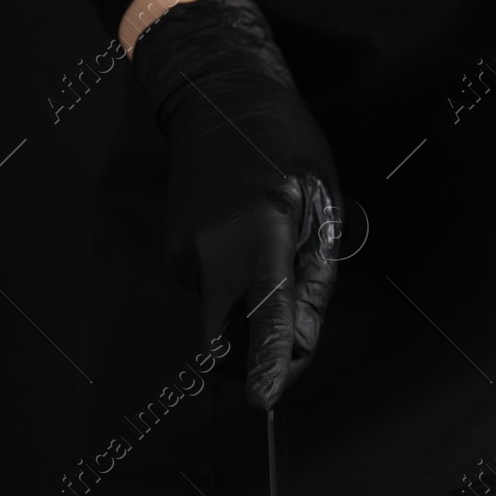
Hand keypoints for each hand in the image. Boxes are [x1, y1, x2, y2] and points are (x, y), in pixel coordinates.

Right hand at [133, 0, 338, 409]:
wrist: (216, 96)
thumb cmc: (282, 143)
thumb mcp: (322, 203)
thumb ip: (314, 279)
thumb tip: (303, 342)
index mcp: (258, 229)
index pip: (263, 310)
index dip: (266, 360)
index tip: (264, 400)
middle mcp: (209, 250)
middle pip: (231, 338)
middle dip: (261, 358)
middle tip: (298, 337)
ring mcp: (182, 256)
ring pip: (224, 320)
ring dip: (254, 312)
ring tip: (277, 249)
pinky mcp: (173, 258)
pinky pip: (212, 298)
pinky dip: (237, 292)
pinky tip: (250, 245)